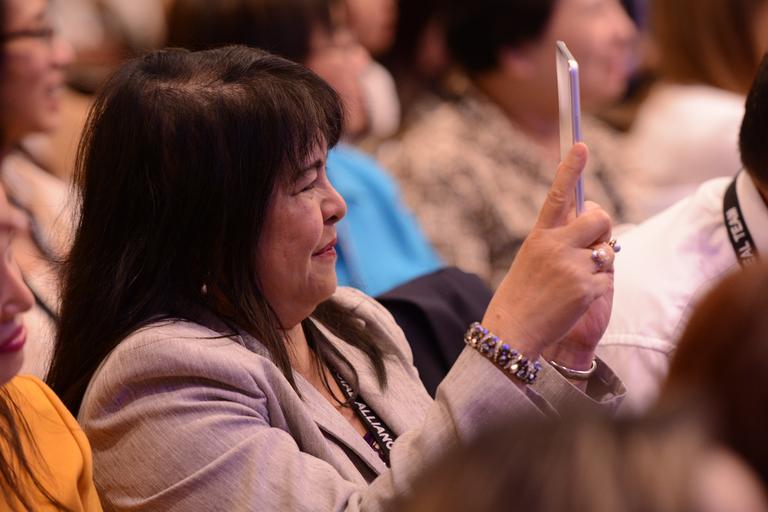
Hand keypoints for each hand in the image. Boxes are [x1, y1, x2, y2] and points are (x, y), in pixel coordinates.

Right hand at [482, 144, 614, 359]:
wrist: (513, 329)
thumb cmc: (522, 294)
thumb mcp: (533, 258)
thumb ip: (557, 238)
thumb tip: (591, 219)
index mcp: (540, 236)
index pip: (557, 195)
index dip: (569, 168)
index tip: (581, 144)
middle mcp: (557, 246)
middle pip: (599, 218)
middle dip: (602, 228)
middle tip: (594, 242)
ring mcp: (573, 267)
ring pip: (607, 250)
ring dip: (599, 262)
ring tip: (575, 280)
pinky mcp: (587, 288)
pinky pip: (608, 278)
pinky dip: (598, 288)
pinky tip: (577, 299)